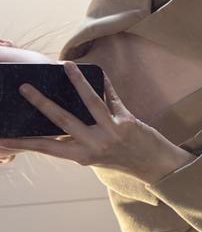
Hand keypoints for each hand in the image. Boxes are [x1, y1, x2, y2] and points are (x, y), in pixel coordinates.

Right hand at [0, 61, 194, 183]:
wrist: (155, 165)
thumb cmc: (120, 158)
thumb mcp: (93, 156)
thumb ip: (76, 142)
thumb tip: (58, 119)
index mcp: (81, 156)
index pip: (46, 148)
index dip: (23, 143)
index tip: (2, 137)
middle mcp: (94, 145)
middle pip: (62, 120)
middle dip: (41, 103)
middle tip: (24, 88)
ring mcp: (111, 132)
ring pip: (90, 103)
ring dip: (76, 82)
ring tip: (66, 66)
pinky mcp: (128, 120)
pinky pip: (113, 96)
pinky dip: (105, 82)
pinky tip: (96, 70)